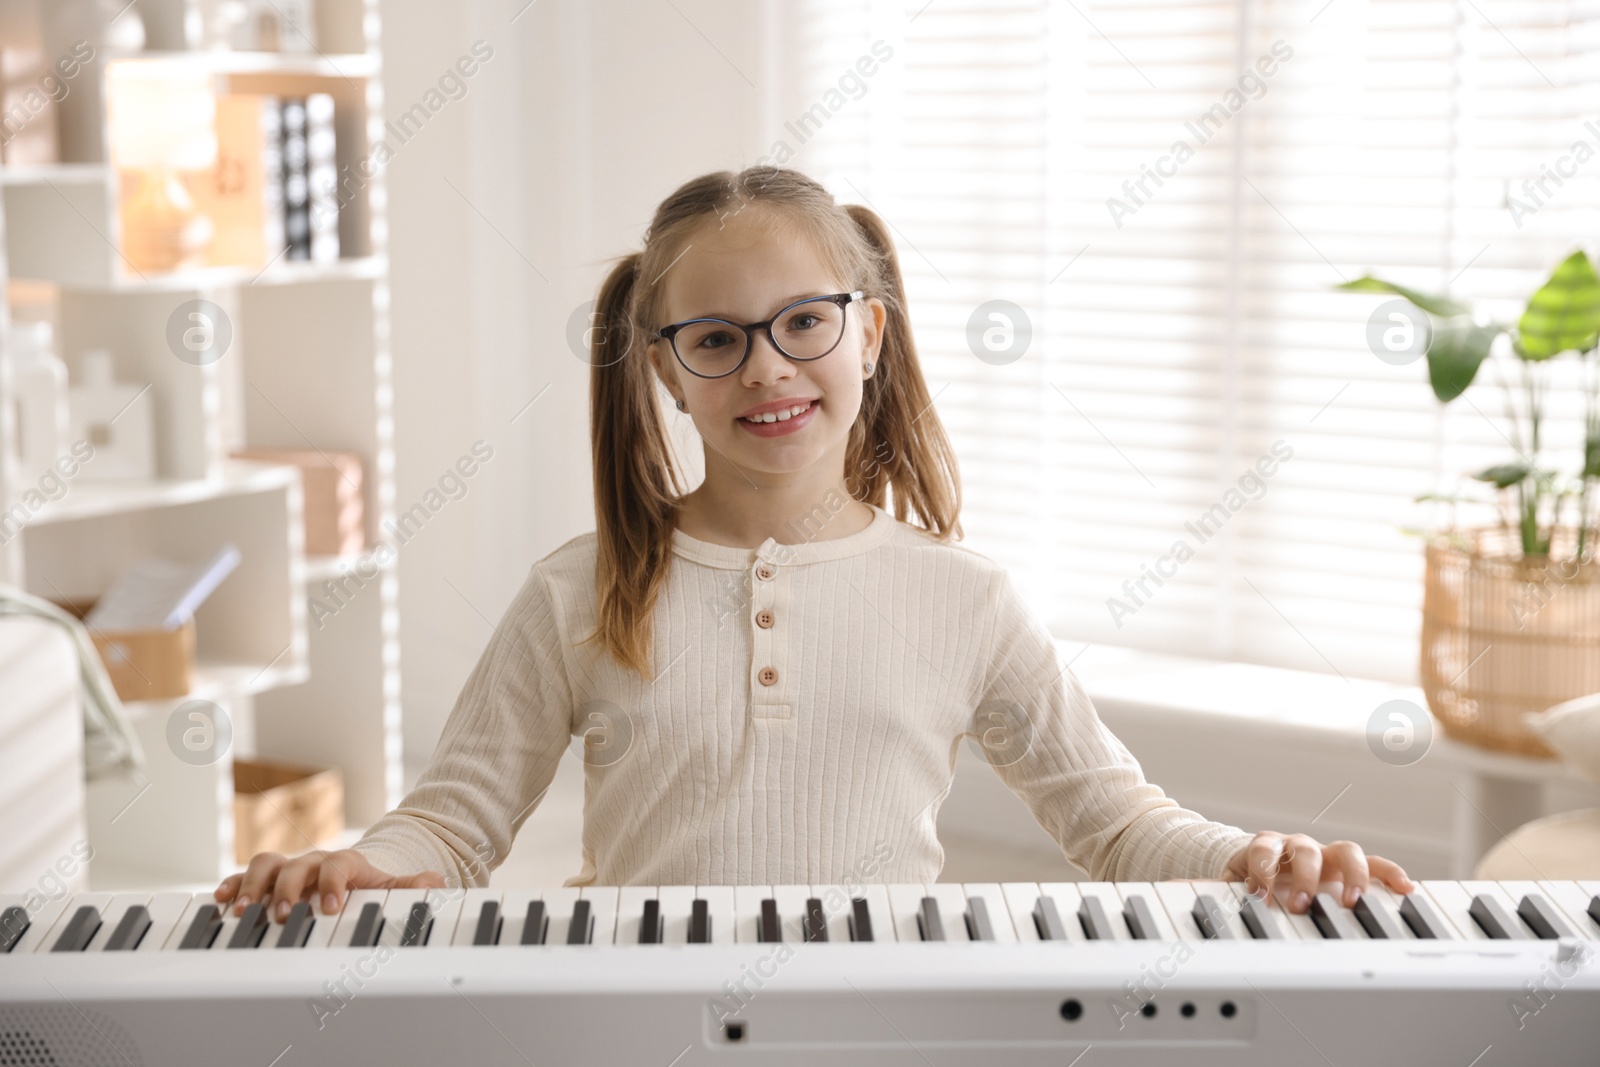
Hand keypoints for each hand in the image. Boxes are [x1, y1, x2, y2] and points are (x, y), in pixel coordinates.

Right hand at [214, 849, 446, 920]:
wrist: (345, 874)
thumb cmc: (363, 884)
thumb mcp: (387, 886)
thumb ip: (408, 887)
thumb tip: (436, 882)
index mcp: (343, 863)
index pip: (338, 866)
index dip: (332, 884)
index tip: (329, 907)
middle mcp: (312, 861)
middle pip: (296, 865)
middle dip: (287, 889)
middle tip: (283, 914)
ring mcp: (289, 868)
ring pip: (266, 864)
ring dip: (253, 886)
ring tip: (244, 910)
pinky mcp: (268, 878)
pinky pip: (245, 874)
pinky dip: (232, 884)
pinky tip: (221, 901)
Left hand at [1222, 832, 1413, 913]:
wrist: (1268, 862)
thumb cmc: (1253, 873)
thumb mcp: (1231, 880)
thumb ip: (1215, 888)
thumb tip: (1182, 891)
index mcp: (1267, 846)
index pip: (1264, 849)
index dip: (1262, 869)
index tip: (1259, 894)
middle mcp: (1298, 845)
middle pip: (1305, 849)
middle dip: (1305, 877)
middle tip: (1300, 905)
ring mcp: (1326, 853)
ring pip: (1346, 851)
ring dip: (1351, 876)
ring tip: (1353, 901)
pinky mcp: (1349, 866)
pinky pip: (1375, 864)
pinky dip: (1390, 873)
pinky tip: (1405, 888)